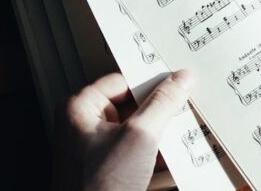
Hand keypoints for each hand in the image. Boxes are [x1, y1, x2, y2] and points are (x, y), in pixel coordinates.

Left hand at [53, 70, 193, 190]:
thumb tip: (179, 81)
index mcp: (79, 109)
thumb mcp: (140, 137)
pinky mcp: (106, 171)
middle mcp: (82, 127)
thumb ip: (162, 104)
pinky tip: (170, 161)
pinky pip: (133, 153)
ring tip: (178, 136)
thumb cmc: (97, 188)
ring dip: (158, 136)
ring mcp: (94, 151)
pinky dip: (152, 155)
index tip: (176, 84)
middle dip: (158, 113)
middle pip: (130, 106)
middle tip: (181, 111)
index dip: (150, 83)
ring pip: (134, 131)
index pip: (121, 81)